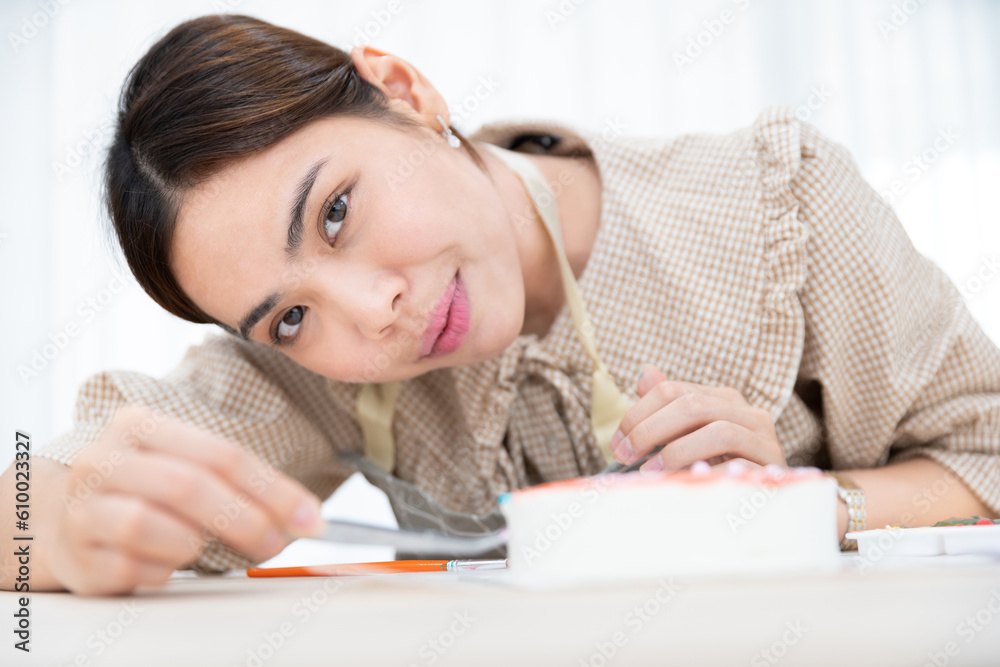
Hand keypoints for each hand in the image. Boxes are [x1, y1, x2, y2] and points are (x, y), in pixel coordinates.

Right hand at [48, 404, 325, 594]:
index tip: (309, 518)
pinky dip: (163, 569)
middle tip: (273, 543)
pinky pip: (131, 567)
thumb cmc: (145, 494)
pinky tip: (166, 564)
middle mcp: (104, 459)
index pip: (222, 455)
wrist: (67, 525)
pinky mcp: (77, 553)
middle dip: (244, 519)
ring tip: (201, 546)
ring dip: (192, 543)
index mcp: (140, 425)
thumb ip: (240, 482)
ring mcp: (83, 506)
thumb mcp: (185, 467)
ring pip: (148, 524)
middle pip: (188, 486)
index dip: (273, 489)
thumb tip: (307, 515)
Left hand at [609, 364, 786, 472]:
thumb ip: (668, 409)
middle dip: (650, 429)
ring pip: (719, 432)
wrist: (763, 504)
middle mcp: (748, 413)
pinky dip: (705, 474)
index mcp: (723, 400)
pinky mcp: (772, 470)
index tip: (617, 443)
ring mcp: (764, 440)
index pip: (672, 391)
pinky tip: (685, 484)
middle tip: (625, 455)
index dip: (638, 414)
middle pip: (693, 405)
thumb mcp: (688, 439)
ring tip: (650, 471)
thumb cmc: (718, 470)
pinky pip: (738, 467)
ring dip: (676, 451)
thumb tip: (645, 374)